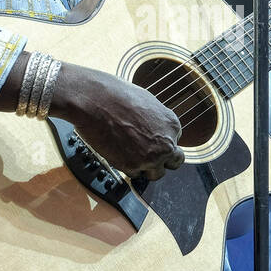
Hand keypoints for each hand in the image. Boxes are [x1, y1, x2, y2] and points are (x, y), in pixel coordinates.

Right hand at [50, 62, 185, 181]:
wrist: (96, 100)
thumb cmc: (117, 96)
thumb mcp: (147, 102)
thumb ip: (156, 120)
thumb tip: (152, 128)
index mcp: (171, 124)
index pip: (175, 142)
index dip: (162, 143)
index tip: (152, 142)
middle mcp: (166, 143)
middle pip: (173, 162)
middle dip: (162, 160)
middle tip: (148, 156)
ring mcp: (151, 157)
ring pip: (156, 174)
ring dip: (146, 168)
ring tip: (131, 156)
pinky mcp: (132, 166)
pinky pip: (134, 175)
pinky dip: (127, 167)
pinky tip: (119, 154)